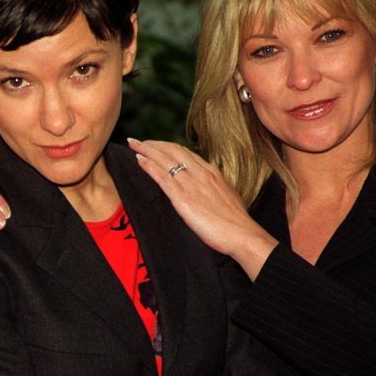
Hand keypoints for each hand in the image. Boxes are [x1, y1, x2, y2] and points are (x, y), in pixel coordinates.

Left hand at [127, 138, 277, 279]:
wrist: (242, 234)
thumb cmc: (236, 223)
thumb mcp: (226, 198)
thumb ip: (214, 190)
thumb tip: (207, 191)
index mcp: (211, 173)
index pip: (186, 153)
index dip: (168, 147)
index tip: (157, 145)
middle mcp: (200, 173)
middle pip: (172, 150)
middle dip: (154, 143)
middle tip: (139, 141)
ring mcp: (191, 184)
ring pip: (164, 159)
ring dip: (146, 149)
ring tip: (133, 144)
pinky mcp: (182, 197)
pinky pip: (161, 176)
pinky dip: (148, 165)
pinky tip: (138, 160)